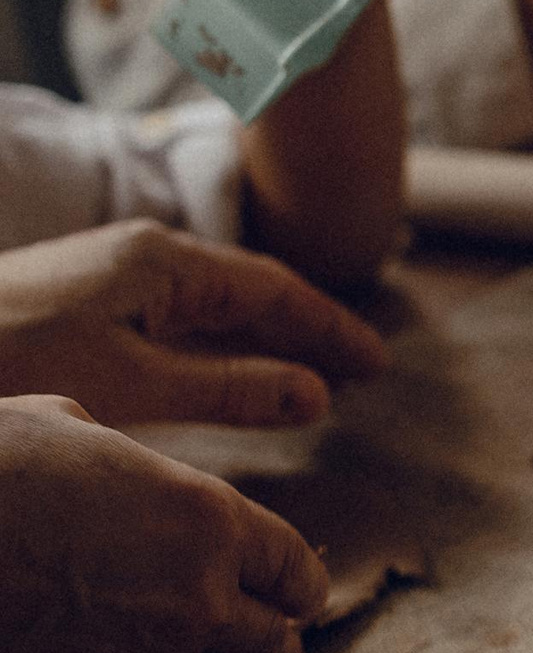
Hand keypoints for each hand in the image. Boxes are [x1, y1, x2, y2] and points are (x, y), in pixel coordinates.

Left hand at [0, 221, 386, 426]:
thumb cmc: (18, 362)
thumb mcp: (135, 386)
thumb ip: (230, 389)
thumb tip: (315, 394)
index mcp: (162, 261)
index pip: (274, 289)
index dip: (330, 328)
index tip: (377, 365)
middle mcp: (141, 258)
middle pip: (249, 292)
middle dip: (308, 331)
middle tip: (361, 372)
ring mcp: (110, 279)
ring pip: (212, 307)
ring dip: (265, 341)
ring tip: (313, 377)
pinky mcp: (83, 306)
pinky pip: (177, 321)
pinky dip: (220, 349)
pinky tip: (229, 377)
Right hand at [0, 395, 325, 652]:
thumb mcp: (71, 429)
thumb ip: (129, 464)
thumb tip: (130, 473)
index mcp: (209, 522)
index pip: (297, 573)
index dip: (299, 588)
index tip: (297, 599)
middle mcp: (197, 601)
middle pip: (276, 649)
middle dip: (276, 649)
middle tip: (270, 652)